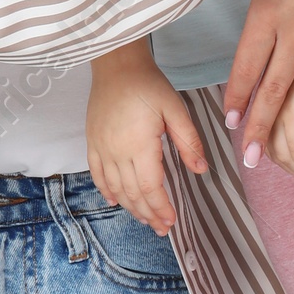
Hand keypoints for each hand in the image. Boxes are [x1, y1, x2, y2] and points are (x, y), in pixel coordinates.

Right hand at [87, 42, 207, 232]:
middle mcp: (116, 151)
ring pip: (114, 188)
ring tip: (145, 219)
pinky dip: (106, 191)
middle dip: (148, 213)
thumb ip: (188, 141)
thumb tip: (201, 170)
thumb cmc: (148, 84)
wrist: (117, 65)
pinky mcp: (92, 142)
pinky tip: (116, 201)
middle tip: (162, 228)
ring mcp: (101, 148)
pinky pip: (97, 174)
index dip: (160, 207)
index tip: (171, 221)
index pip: (149, 186)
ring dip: (130, 207)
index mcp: (139, 144)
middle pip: (132, 193)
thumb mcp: (175, 109)